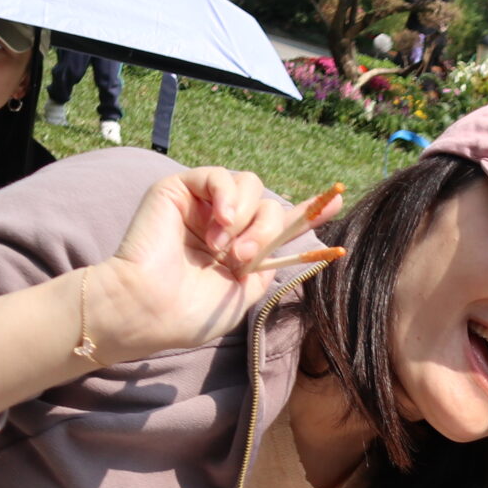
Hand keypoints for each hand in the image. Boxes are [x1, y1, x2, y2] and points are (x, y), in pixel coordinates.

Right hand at [88, 170, 317, 362]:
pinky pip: (218, 175)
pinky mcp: (179, 189)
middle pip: (268, 204)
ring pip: (249, 186)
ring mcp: (202, 205)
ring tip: (225, 250)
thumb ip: (271, 264)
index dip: (308, 212)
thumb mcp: (245, 291)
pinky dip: (226, 198)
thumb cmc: (191, 312)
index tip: (337, 201)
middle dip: (267, 230)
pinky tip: (219, 224)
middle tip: (242, 259)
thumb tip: (303, 246)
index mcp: (239, 247)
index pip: (278, 222)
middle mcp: (223, 224)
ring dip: (246, 219)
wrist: (150, 309)